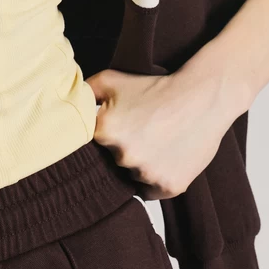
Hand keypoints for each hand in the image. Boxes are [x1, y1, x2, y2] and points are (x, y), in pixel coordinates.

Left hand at [84, 66, 236, 200]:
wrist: (202, 97)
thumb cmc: (156, 87)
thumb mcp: (111, 79)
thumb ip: (83, 92)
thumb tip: (67, 105)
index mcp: (104, 131)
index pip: (90, 147)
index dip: (103, 139)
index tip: (115, 131)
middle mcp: (123, 156)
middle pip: (111, 163)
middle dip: (122, 150)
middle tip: (141, 133)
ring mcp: (147, 173)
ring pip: (132, 176)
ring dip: (140, 165)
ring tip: (156, 142)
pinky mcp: (169, 187)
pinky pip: (151, 190)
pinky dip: (156, 178)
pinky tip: (165, 157)